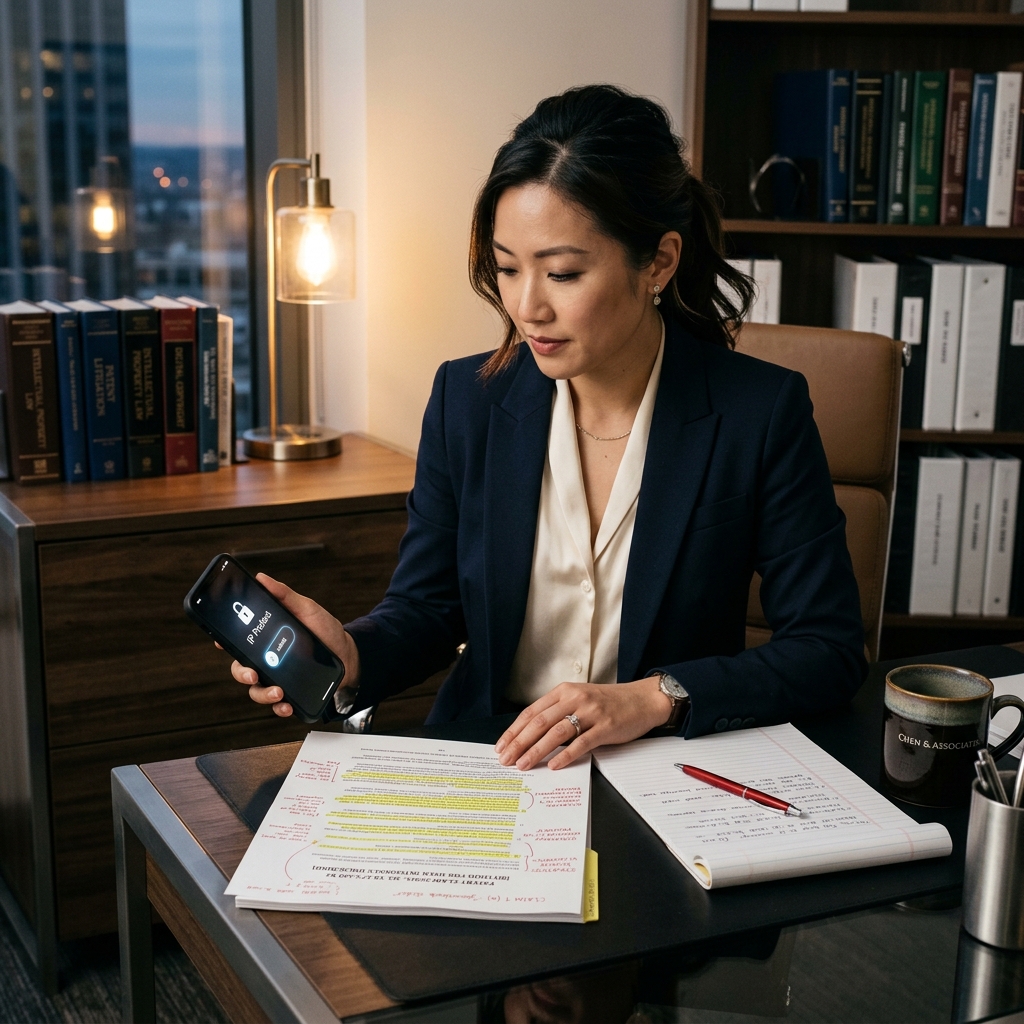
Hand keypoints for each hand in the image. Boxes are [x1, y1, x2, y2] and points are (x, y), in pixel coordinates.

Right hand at [222, 573, 359, 716]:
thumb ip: (285, 596)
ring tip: (278, 692)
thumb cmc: (325, 630)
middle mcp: (267, 660)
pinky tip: (286, 704)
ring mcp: (278, 678)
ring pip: (257, 690)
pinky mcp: (292, 692)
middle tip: (252, 673)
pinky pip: (278, 705)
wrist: (349, 653)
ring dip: (263, 694)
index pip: (239, 641)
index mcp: (267, 639)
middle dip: (241, 673)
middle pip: (241, 669)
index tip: (221, 641)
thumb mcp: (307, 609)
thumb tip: (261, 578)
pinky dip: (279, 708)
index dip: (225, 642)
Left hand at [495, 678, 673, 770]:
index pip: (532, 712)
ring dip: (536, 751)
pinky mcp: (605, 727)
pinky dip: (565, 755)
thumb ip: (558, 712)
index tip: (501, 746)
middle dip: (519, 743)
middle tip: (506, 760)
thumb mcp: (579, 699)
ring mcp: (590, 712)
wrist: (642, 699)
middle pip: (540, 722)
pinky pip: (581, 743)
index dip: (514, 730)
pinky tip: (554, 765)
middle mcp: (574, 699)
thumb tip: (531, 736)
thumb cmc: (608, 703)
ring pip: (556, 733)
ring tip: (523, 765)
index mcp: (564, 691)